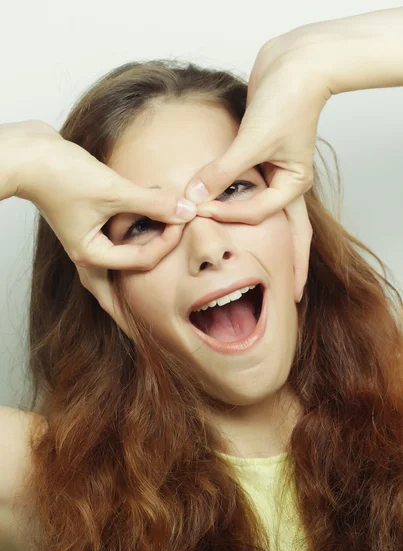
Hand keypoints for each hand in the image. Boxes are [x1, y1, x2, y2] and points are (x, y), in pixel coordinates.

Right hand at [0, 120, 196, 326]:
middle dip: (133, 308)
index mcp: (91, 255)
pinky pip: (112, 246)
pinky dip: (129, 246)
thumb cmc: (61, 175)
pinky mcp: (88, 225)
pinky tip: (140, 242)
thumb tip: (187, 211)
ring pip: (114, 270)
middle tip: (154, 326)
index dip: (167, 241)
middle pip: (115, 293)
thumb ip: (153, 203)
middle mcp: (87, 254)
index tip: (183, 219)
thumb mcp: (113, 190)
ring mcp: (86, 241)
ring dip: (132, 275)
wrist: (30, 155)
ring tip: (145, 298)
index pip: (141, 260)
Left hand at [184, 30, 331, 298]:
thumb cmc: (286, 99)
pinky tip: (228, 216)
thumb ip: (222, 171)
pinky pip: (248, 190)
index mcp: (293, 184)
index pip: (257, 213)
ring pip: (265, 214)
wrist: (294, 64)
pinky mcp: (261, 161)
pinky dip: (236, 202)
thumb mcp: (253, 140)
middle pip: (290, 235)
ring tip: (265, 269)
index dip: (226, 214)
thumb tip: (193, 197)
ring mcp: (276, 174)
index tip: (199, 212)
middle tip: (293, 296)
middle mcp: (287, 183)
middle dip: (293, 265)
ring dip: (259, 238)